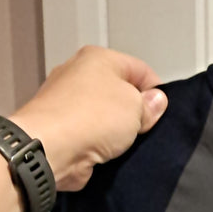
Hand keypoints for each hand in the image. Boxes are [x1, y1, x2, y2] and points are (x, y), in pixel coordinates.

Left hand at [10, 44, 168, 191]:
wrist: (51, 147)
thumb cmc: (91, 118)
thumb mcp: (136, 107)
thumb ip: (150, 104)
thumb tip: (155, 102)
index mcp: (99, 58)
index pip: (139, 69)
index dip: (156, 92)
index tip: (162, 114)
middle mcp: (79, 73)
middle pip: (120, 92)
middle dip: (135, 113)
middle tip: (143, 130)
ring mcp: (67, 101)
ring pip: (105, 115)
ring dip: (117, 131)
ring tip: (124, 144)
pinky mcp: (61, 127)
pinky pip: (90, 134)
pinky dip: (100, 144)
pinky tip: (107, 153)